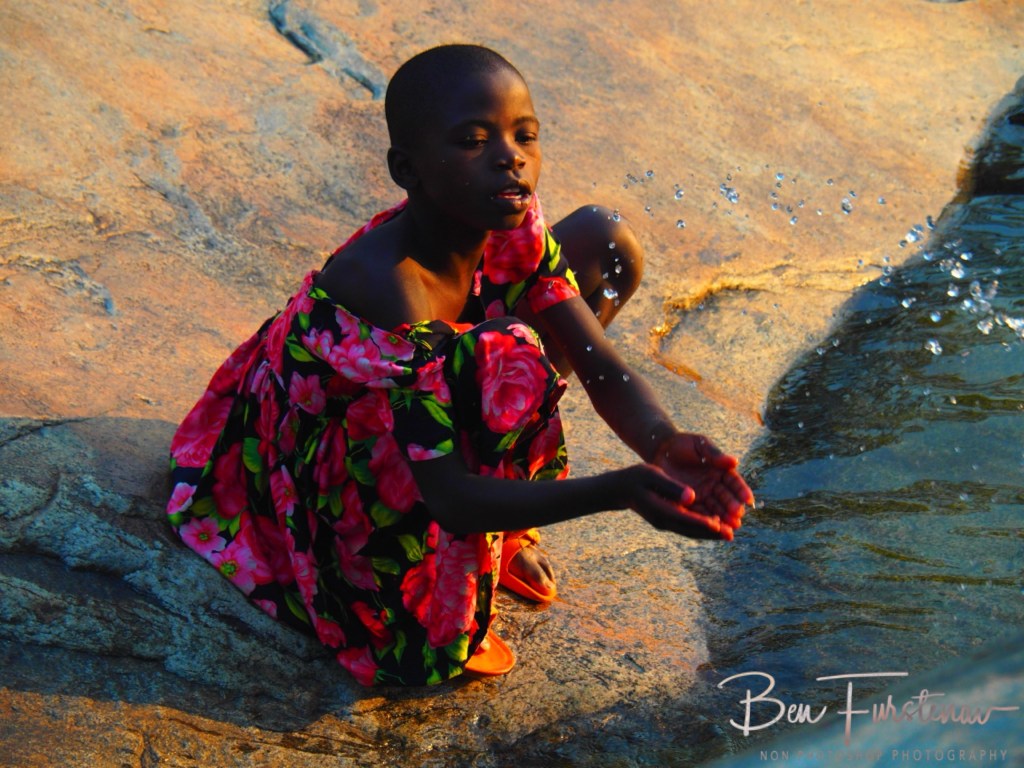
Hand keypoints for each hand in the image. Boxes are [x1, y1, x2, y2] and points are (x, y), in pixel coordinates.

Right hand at [612, 464, 734, 540]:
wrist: (621, 488)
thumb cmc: (636, 477)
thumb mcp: (652, 475)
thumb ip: (671, 486)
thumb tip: (691, 496)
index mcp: (660, 509)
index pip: (685, 518)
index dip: (703, 523)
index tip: (719, 526)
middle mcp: (664, 520)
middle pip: (691, 530)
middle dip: (711, 533)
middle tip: (731, 535)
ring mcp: (665, 522)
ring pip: (690, 531)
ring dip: (708, 533)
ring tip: (728, 533)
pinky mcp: (667, 520)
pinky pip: (687, 527)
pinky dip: (701, 528)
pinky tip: (714, 527)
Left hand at [651, 432, 753, 538]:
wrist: (661, 450)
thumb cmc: (683, 444)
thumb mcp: (700, 445)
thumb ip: (715, 454)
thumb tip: (735, 462)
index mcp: (720, 471)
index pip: (733, 482)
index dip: (741, 491)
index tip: (748, 500)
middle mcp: (713, 485)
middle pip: (726, 498)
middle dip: (732, 507)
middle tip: (737, 516)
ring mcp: (702, 495)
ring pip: (714, 508)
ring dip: (723, 518)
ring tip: (730, 526)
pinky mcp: (688, 503)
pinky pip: (698, 512)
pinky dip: (705, 520)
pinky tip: (712, 527)